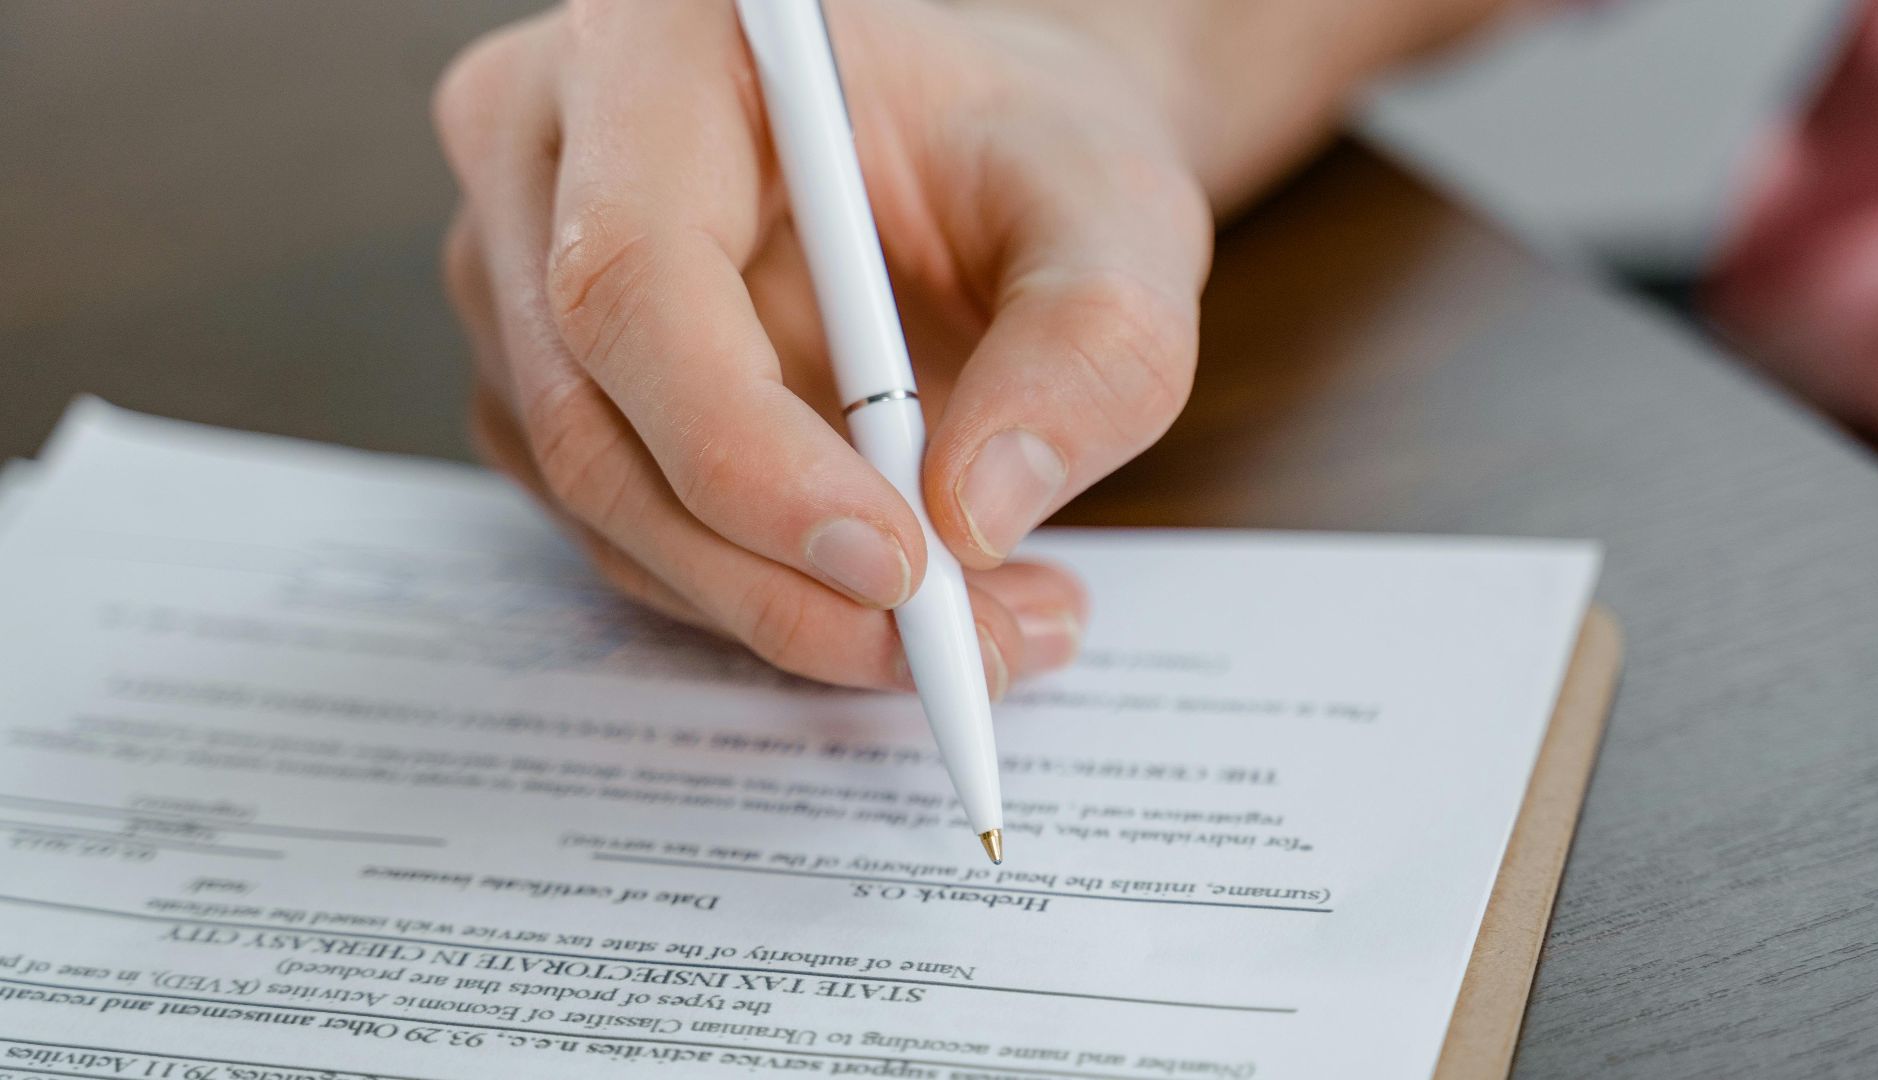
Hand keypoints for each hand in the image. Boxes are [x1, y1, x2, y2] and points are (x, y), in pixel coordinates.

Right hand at [434, 0, 1210, 692]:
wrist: (978, 162)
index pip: (634, 283)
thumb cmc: (1025, 150)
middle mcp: (543, 159)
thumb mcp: (1114, 215)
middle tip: (964, 646)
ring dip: (790, 609)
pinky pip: (631, 535)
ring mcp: (524, 282)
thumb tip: (979, 514)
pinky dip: (766, 597)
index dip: (748, 454)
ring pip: (608, 509)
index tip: (902, 564)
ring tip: (990, 621)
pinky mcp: (552, 386)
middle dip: (780, 579)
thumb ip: (1088, 342)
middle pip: (594, 424)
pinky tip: (909, 595)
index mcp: (651, 54)